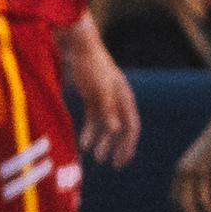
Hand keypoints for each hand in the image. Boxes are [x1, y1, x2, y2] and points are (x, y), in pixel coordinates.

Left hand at [66, 23, 139, 168]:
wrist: (79, 46)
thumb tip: (117, 131)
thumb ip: (108, 110)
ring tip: (96, 158)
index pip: (131, 127)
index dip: (128, 146)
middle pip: (122, 129)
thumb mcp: (100, 90)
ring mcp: (106, 99)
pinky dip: (90, 131)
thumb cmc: (91, 66)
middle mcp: (118, 100)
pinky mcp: (92, 97)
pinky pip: (94, 119)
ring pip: (108, 126)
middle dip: (118, 148)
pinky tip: (83, 143)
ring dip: (103, 142)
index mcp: (125, 98)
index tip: (121, 162)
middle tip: (113, 165)